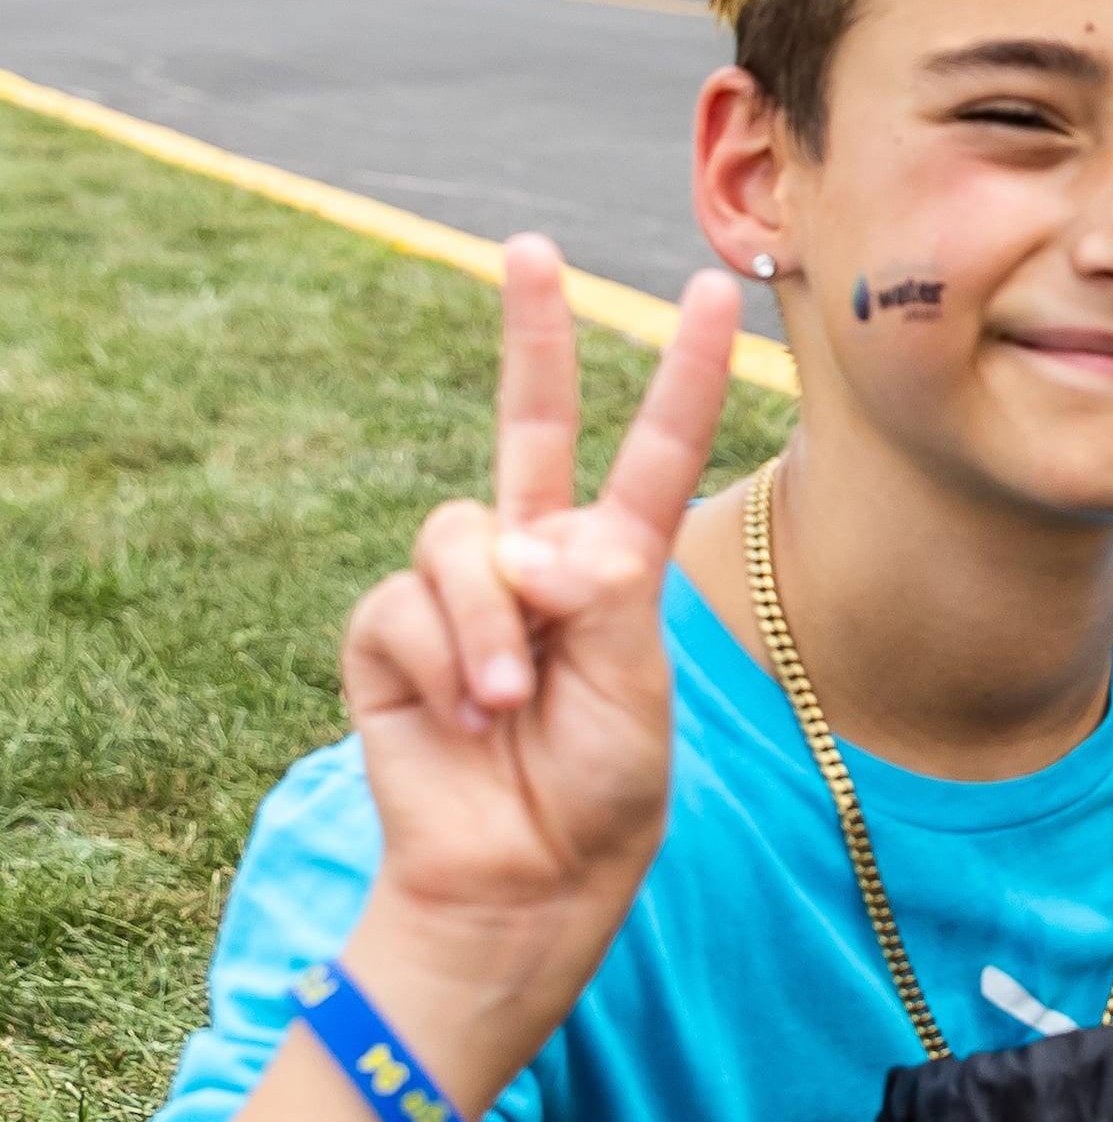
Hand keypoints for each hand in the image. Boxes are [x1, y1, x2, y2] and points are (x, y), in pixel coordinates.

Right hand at [336, 243, 737, 1077]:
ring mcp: (460, 592)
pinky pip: (410, 604)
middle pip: (528, 423)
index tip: (713, 290)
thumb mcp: (638, 687)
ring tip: (515, 701)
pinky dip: (448, 658)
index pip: (651, 450)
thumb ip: (603, 598)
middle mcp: (536, 560)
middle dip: (532, 333)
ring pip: (463, 537)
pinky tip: (470, 713)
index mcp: (616, 564)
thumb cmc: (598, 789)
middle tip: (533, 248)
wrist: (523, 873)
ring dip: (494, 623)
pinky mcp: (389, 632)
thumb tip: (533, 545)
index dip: (681, 373)